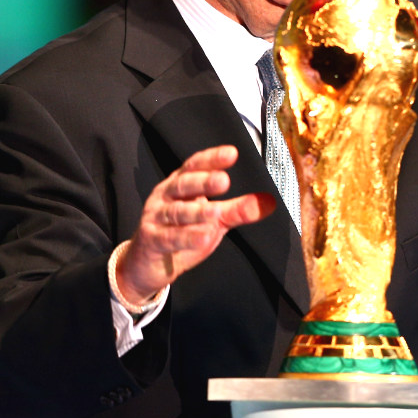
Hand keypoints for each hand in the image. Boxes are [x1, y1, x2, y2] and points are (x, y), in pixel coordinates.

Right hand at [114, 145, 275, 303]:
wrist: (147, 264)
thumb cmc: (180, 234)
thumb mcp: (213, 221)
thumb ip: (238, 210)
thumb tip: (270, 202)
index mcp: (180, 185)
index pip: (194, 165)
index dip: (211, 158)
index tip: (231, 153)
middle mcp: (165, 196)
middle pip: (183, 184)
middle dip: (203, 181)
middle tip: (224, 180)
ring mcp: (156, 217)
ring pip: (176, 212)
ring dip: (196, 212)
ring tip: (215, 213)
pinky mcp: (151, 240)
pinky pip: (169, 237)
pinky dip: (186, 237)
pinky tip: (203, 237)